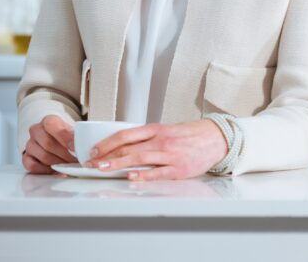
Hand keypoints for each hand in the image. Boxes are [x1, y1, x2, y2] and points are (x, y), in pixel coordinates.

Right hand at [22, 115, 75, 173]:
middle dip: (64, 154)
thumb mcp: (75, 131)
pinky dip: (46, 170)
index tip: (75, 147)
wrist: (60, 141)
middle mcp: (36, 131)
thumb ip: (77, 135)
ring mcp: (30, 144)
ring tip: (69, 166)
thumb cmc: (68, 136)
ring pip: (42, 156)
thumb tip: (80, 144)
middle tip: (76, 161)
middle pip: (48, 143)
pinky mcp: (26, 157)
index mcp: (48, 121)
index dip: (64, 136)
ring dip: (58, 163)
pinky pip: (32, 166)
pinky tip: (56, 170)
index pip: (51, 125)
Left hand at [84, 119, 227, 180]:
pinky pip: (158, 173)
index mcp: (157, 130)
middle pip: (128, 147)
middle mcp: (161, 140)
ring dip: (118, 164)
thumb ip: (148, 138)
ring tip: (102, 169)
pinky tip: (131, 177)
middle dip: (106, 156)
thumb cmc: (191, 135)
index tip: (94, 150)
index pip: (126, 135)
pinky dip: (143, 175)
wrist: (217, 138)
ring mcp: (170, 155)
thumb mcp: (168, 130)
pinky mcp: (179, 169)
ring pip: (139, 158)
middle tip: (91, 163)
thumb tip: (124, 146)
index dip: (107, 142)